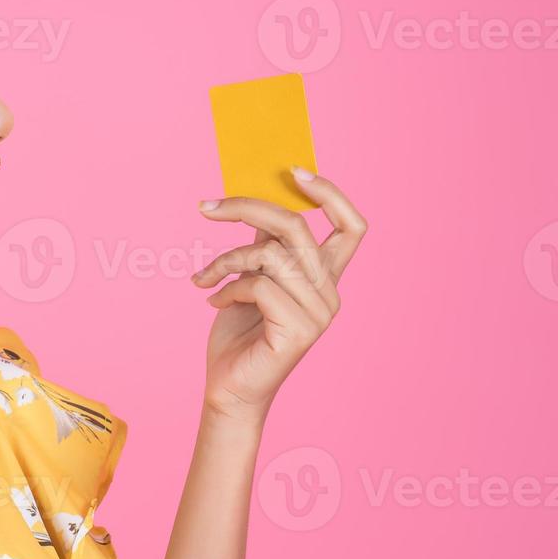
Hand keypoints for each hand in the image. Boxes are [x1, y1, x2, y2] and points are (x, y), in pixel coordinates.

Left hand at [190, 169, 366, 422]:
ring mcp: (319, 314)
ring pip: (271, 254)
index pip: (352, 226)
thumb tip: (259, 198)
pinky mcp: (299, 331)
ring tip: (206, 276)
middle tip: (206, 208)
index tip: (293, 171)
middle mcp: (330, 293)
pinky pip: (259, 285)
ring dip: (227, 258)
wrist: (228, 387)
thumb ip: (265, 242)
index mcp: (325, 277)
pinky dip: (227, 287)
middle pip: (298, 227)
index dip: (330, 193)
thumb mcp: (252, 276)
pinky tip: (213, 301)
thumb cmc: (239, 332)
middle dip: (247, 208)